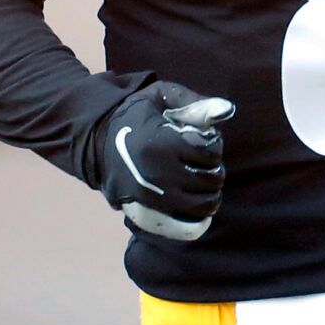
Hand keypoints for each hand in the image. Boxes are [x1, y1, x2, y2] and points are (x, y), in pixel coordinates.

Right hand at [95, 81, 234, 241]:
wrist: (96, 142)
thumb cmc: (134, 115)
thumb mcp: (160, 97)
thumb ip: (194, 102)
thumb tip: (228, 110)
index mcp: (161, 144)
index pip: (210, 152)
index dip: (215, 145)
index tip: (204, 141)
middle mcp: (158, 174)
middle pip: (209, 179)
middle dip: (215, 169)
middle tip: (204, 162)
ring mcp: (152, 198)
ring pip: (202, 205)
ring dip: (210, 193)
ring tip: (200, 180)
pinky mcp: (146, 213)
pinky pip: (184, 227)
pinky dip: (198, 220)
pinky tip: (198, 206)